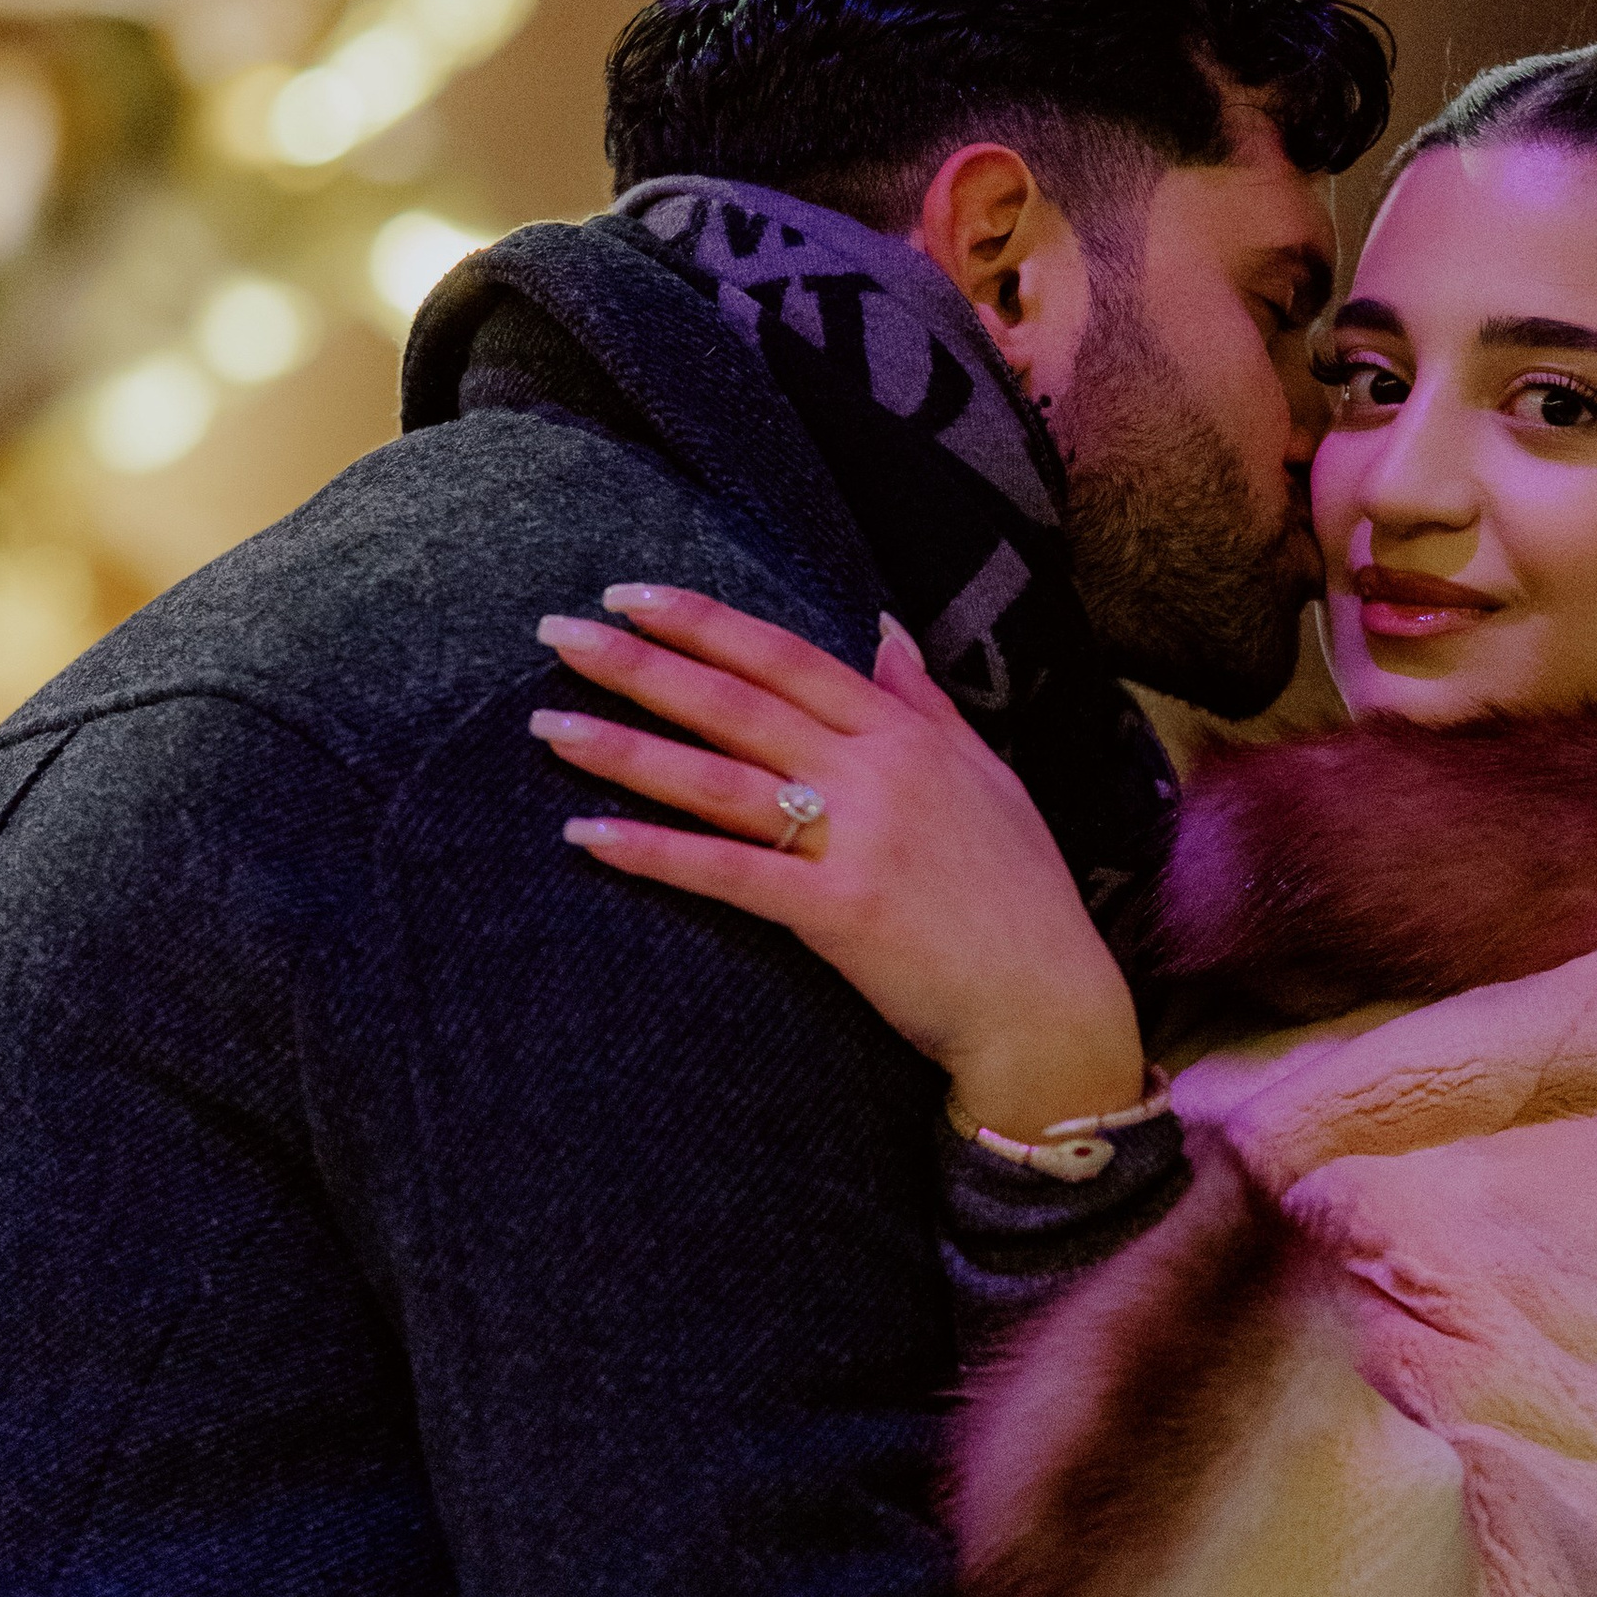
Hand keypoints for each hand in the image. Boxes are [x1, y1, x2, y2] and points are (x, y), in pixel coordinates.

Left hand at [530, 587, 1146, 1140]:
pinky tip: (587, 835)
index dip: (702, 621)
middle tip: (555, 636)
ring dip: (626, 750)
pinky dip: (655, 851)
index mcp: (905, 733)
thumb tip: (885, 630)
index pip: (784, 656)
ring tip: (548, 728)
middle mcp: (875, 771)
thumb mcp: (986, 776)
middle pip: (734, 701)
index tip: (628, 595)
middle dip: (639, 664)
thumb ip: (927, 702)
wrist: (1048, 1001)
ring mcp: (856, 840)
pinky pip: (727, 872)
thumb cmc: (1019, 893)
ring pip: (718, 778)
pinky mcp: (838, 912)